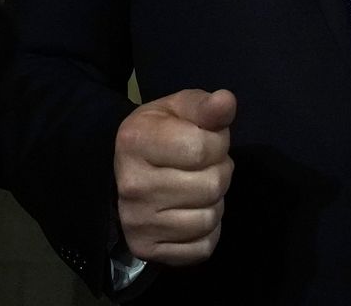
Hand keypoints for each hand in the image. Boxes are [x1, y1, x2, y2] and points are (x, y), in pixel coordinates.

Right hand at [113, 87, 235, 263]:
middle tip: (204, 167)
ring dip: (215, 202)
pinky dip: (208, 232)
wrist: (124, 171)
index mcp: (135, 141)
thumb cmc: (159, 134)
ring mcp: (136, 222)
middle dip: (219, 172)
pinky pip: (203, 247)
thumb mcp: (179, 109)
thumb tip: (226, 102)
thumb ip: (204, 106)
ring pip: (209, 219)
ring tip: (198, 188)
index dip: (217, 143)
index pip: (203, 148)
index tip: (207, 140)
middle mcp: (131, 185)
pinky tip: (191, 213)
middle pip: (211, 186)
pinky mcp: (146, 249)